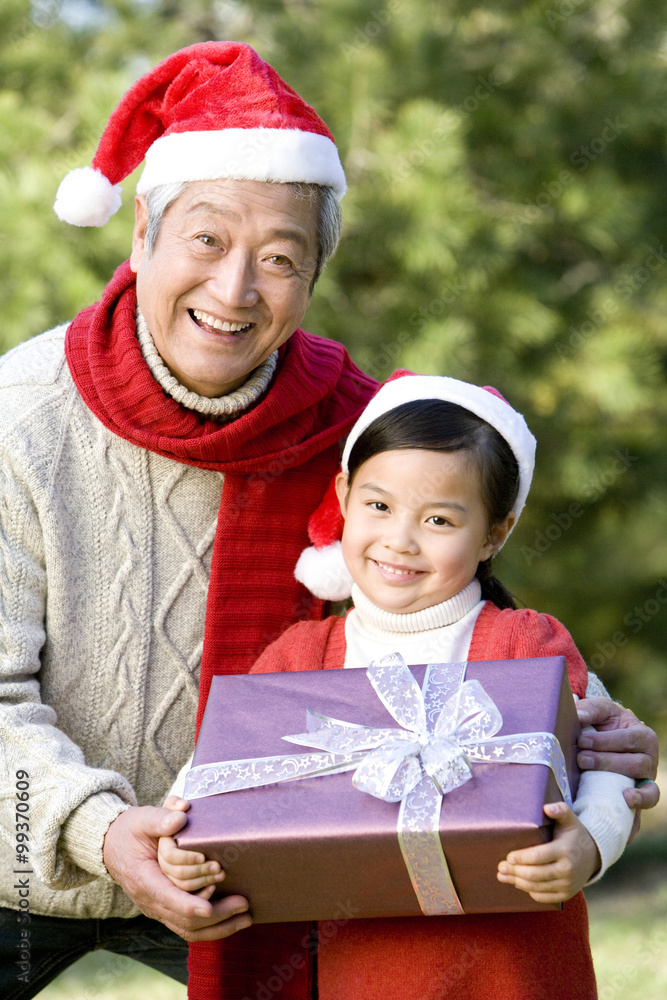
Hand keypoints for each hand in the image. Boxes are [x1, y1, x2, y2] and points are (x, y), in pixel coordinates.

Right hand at [103, 805, 251, 940]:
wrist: (113, 846)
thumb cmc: (130, 830)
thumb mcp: (141, 819)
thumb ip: (160, 818)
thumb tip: (181, 816)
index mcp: (143, 878)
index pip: (167, 897)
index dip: (188, 904)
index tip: (209, 908)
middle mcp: (150, 900)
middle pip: (183, 919)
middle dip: (216, 916)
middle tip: (243, 904)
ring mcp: (158, 908)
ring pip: (188, 929)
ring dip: (218, 927)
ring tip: (245, 917)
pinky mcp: (166, 909)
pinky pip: (188, 926)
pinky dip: (211, 927)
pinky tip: (232, 918)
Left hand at [496, 802, 599, 902]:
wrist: (593, 855)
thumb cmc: (575, 834)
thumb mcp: (570, 818)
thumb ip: (559, 810)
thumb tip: (546, 808)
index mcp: (565, 850)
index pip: (538, 856)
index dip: (521, 858)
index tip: (508, 856)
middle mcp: (567, 870)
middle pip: (534, 875)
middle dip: (515, 872)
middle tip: (500, 867)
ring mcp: (567, 885)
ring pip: (537, 888)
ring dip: (517, 883)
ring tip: (503, 876)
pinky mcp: (566, 895)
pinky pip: (544, 897)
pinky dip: (529, 892)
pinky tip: (518, 884)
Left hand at [576, 697, 658, 837]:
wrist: (607, 741)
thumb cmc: (605, 723)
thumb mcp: (600, 710)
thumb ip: (590, 710)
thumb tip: (577, 716)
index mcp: (642, 734)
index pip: (627, 739)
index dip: (604, 741)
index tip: (581, 740)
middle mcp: (649, 756)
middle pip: (633, 761)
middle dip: (605, 760)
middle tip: (581, 758)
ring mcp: (647, 775)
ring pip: (637, 777)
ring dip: (612, 774)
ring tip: (588, 769)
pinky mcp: (643, 791)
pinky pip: (649, 797)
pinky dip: (640, 799)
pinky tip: (626, 798)